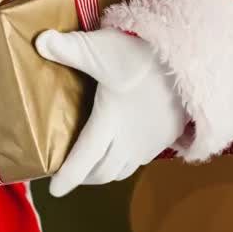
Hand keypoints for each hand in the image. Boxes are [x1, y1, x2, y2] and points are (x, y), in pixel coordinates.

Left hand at [35, 28, 187, 196]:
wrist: (192, 59)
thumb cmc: (143, 56)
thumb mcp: (102, 49)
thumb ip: (70, 49)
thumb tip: (40, 41)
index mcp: (108, 123)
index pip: (82, 161)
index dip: (66, 178)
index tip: (54, 190)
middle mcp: (129, 140)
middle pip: (102, 172)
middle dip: (85, 177)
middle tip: (73, 172)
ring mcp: (151, 141)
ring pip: (124, 170)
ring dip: (106, 173)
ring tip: (97, 164)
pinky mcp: (168, 135)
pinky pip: (142, 160)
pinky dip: (127, 162)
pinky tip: (125, 148)